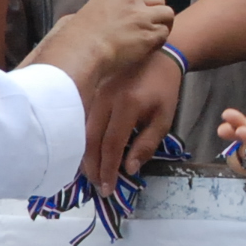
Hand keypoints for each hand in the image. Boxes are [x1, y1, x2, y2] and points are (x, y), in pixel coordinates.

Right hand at [31, 0, 172, 91]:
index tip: (129, 22)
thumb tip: (83, 23)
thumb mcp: (78, 16)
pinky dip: (160, 41)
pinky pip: (164, 33)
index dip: (135, 9)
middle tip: (148, 27)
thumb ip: (91, 15)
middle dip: (155, 12)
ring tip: (153, 38)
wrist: (83, 51)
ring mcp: (142, 14)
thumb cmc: (73, 39)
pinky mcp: (150, 32)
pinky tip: (150, 49)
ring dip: (162, 25)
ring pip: (167, 14)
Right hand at [84, 46, 185, 193]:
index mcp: (126, 104)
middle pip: (91, 140)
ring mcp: (95, 94)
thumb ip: (146, 144)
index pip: (111, 144)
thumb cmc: (163, 88)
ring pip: (82, 131)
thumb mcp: (164, 118)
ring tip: (92, 175)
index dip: (108, 169)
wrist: (158, 56)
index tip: (108, 188)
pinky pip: (83, 121)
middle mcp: (105, 99)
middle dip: (92, 167)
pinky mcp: (91, 92)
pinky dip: (83, 141)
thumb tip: (128, 169)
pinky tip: (88, 154)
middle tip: (98, 186)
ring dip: (85, 156)